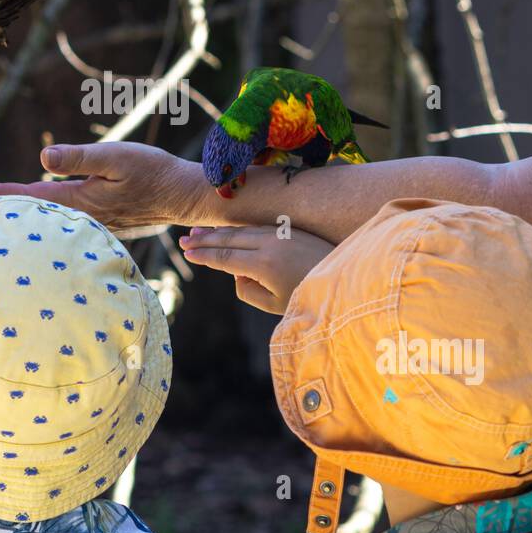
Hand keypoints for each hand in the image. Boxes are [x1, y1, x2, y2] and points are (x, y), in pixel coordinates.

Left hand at [0, 141, 216, 232]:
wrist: (184, 196)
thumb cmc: (152, 172)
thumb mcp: (115, 156)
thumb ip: (79, 158)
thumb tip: (42, 158)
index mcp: (80, 200)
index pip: (30, 196)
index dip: (0, 192)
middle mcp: (82, 216)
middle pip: (35, 212)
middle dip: (4, 205)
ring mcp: (93, 223)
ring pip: (50, 219)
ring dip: (25, 212)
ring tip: (0, 207)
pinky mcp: (103, 223)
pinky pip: (67, 222)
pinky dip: (48, 217)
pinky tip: (44, 214)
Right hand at [179, 225, 333, 313]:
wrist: (346, 280)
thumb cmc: (309, 298)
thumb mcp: (274, 305)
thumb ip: (248, 291)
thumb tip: (236, 275)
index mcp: (264, 264)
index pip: (225, 258)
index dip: (204, 256)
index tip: (187, 253)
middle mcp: (270, 244)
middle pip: (230, 239)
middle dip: (205, 240)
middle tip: (184, 239)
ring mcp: (282, 233)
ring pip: (243, 230)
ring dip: (220, 231)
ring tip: (199, 232)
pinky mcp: (291, 229)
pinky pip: (257, 227)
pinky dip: (239, 229)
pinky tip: (229, 230)